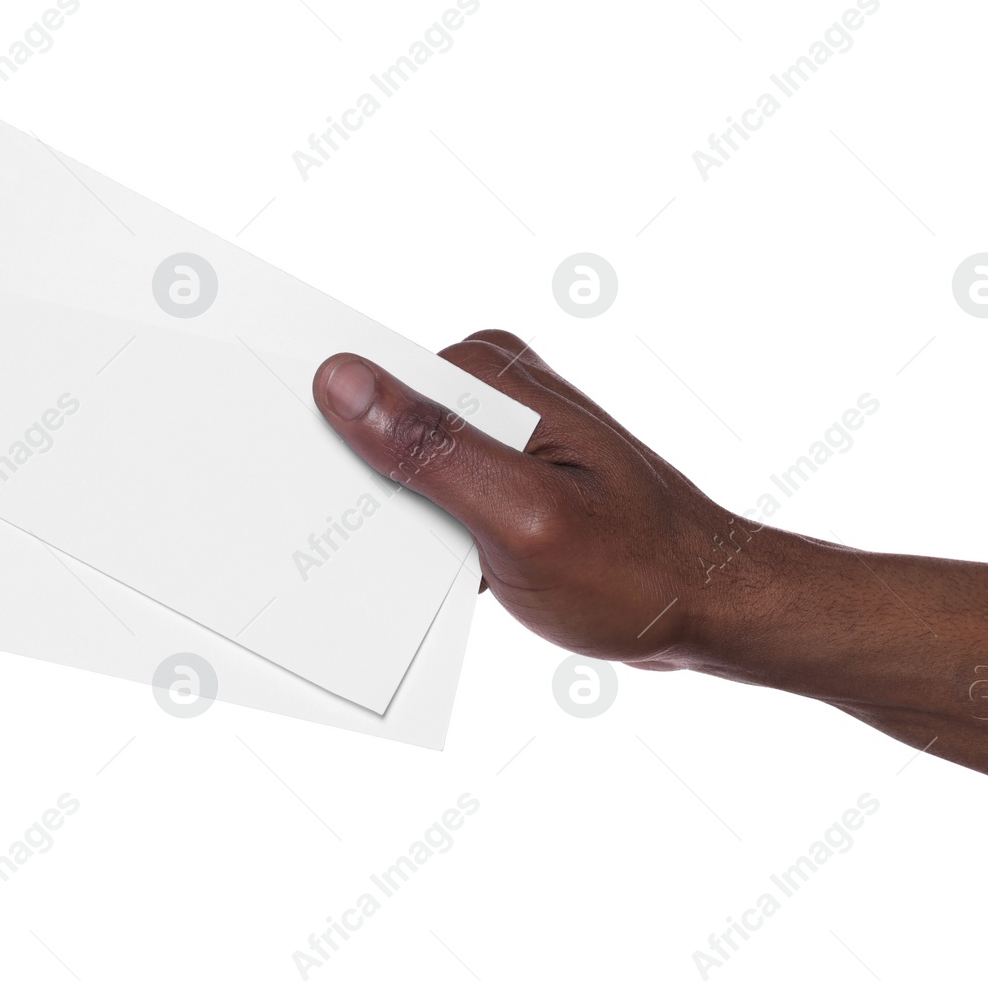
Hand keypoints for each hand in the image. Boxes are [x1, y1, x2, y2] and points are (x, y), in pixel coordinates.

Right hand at [312, 329, 754, 668]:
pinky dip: (420, 540)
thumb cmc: (637, 572)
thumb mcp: (524, 517)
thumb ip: (432, 450)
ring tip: (386, 566)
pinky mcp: (506, 480)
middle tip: (325, 542)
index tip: (276, 470)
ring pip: (402, 469)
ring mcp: (502, 436)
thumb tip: (342, 379)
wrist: (711, 612)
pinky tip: (424, 581)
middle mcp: (497, 391)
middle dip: (351, 480)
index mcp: (498, 375)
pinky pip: (434, 499)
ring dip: (387, 519)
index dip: (322, 425)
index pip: (374, 378)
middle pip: (380, 423)